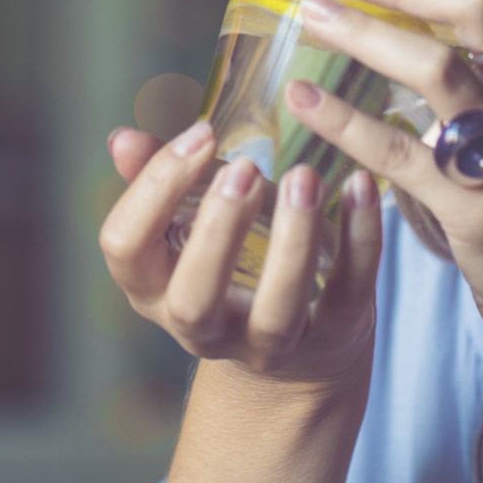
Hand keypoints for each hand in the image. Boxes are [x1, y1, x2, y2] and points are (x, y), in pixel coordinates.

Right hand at [99, 124, 381, 385]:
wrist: (299, 348)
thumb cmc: (232, 262)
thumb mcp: (190, 223)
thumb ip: (160, 180)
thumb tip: (121, 139)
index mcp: (155, 288)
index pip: (125, 248)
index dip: (152, 190)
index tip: (201, 134)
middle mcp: (203, 327)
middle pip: (193, 298)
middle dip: (217, 231)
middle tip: (247, 168)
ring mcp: (269, 343)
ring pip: (276, 311)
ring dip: (292, 242)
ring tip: (304, 177)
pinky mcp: (332, 336)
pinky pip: (348, 293)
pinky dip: (359, 241)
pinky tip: (361, 188)